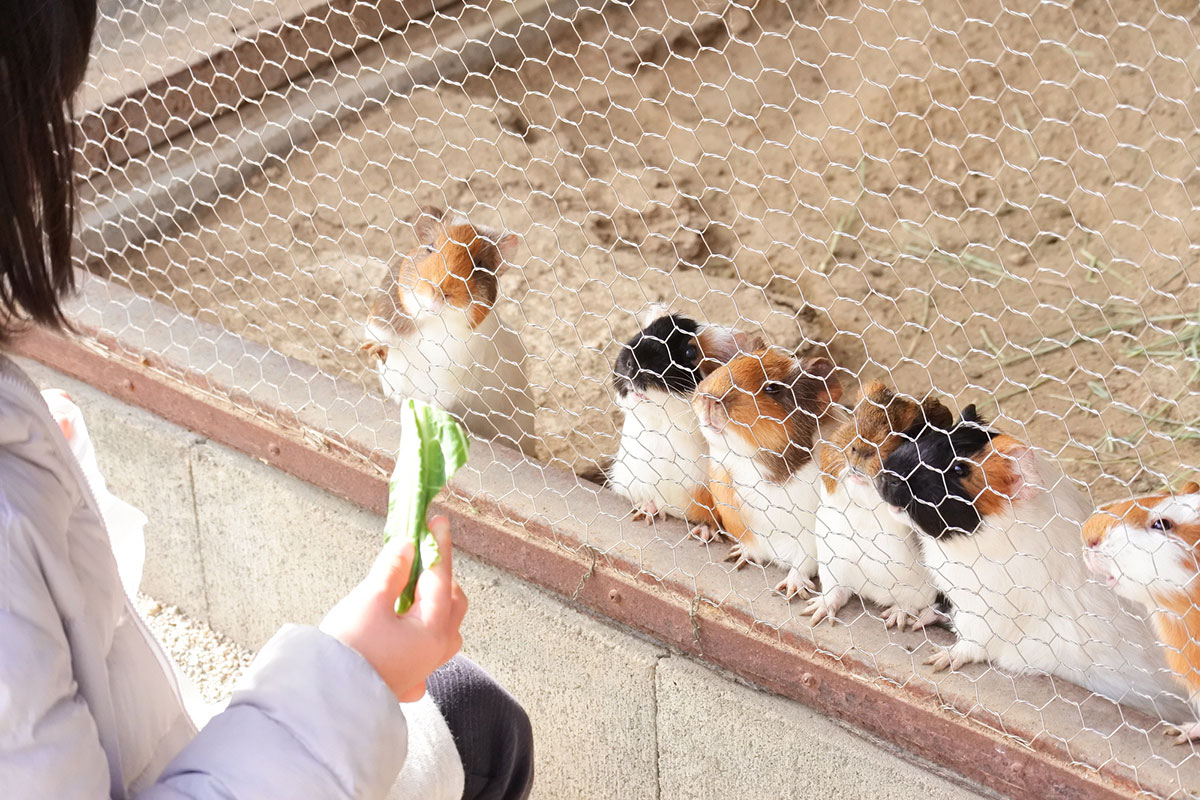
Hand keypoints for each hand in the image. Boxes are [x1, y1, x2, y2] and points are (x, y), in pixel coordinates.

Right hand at [321, 516, 467, 701]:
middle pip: (451, 603)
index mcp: (433, 629)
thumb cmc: (348, 651)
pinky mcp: (406, 680)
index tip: (438, 521)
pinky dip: (420, 632)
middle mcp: (436, 650)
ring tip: (409, 587)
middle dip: (439, 576)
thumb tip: (408, 547)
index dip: (438, 545)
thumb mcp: (369, 600)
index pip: (440, 576)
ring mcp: (423, 668)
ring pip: (443, 628)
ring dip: (432, 604)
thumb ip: (392, 570)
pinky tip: (404, 627)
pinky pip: (425, 652)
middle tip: (419, 555)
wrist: (324, 702)